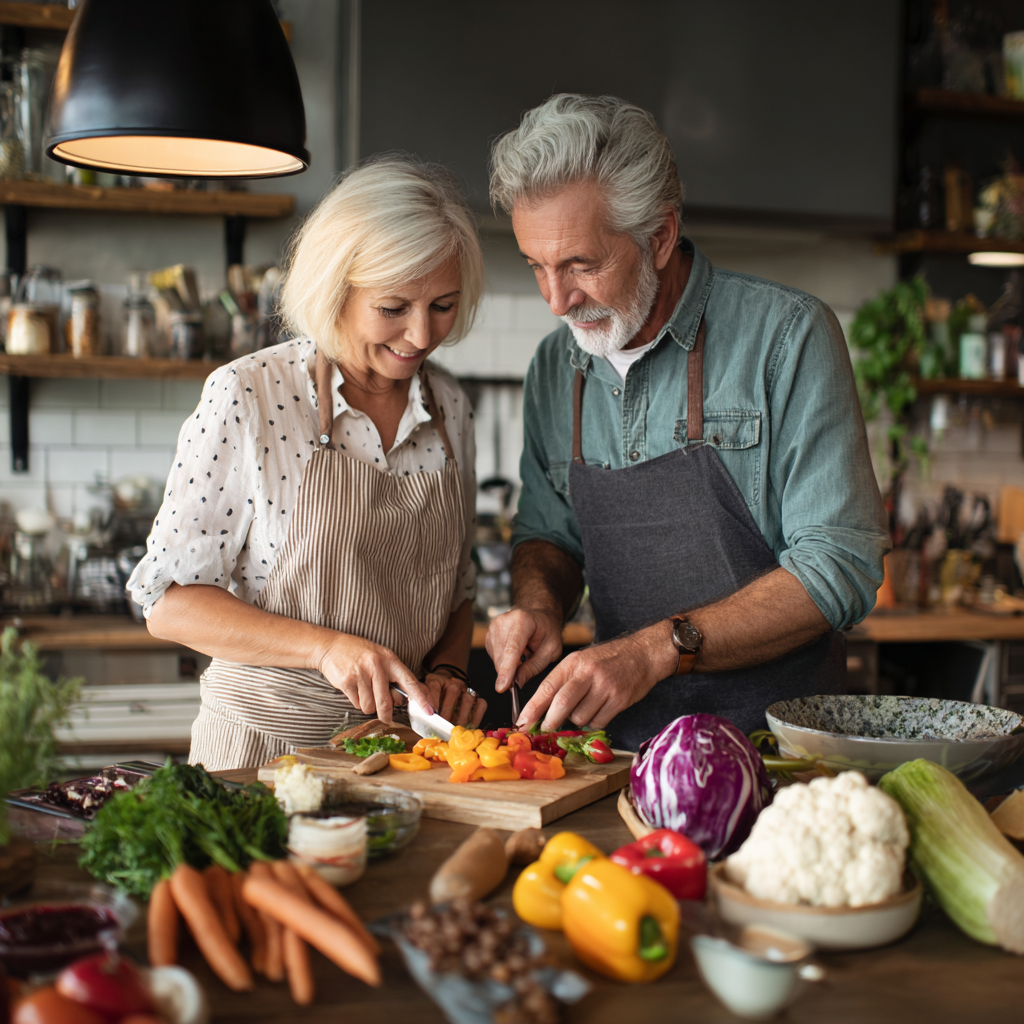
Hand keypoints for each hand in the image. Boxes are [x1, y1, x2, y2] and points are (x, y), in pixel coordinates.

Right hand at [316, 633, 431, 723]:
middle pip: (386, 702)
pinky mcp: (347, 681)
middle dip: (386, 714)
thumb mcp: (382, 658)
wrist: (332, 646)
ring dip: (367, 705)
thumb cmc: (361, 654)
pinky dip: (356, 701)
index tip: (430, 711)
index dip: (420, 698)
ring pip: (370, 706)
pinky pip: (357, 703)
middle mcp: (376, 666)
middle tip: (386, 717)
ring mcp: (361, 673)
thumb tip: (411, 697)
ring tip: (363, 690)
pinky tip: (354, 688)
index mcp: (390, 659)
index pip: (409, 681)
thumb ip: (395, 676)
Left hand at [423, 670, 486, 726]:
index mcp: (436, 679)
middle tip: (443, 727)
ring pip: (467, 699)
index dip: (433, 700)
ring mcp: (466, 688)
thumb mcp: (423, 694)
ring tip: (455, 730)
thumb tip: (418, 716)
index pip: (434, 686)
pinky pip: (481, 705)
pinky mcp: (477, 696)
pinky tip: (469, 727)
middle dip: (447, 712)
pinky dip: (476, 717)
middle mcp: (453, 681)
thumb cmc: (432, 695)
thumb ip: (419, 702)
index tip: (430, 714)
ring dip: (461, 716)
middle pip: (453, 692)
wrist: (448, 682)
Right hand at [486, 607, 562, 694]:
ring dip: (509, 666)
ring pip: (496, 659)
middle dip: (510, 672)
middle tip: (525, 673)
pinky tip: (516, 654)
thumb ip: (534, 667)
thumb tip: (516, 683)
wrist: (539, 617)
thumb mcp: (551, 650)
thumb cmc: (548, 631)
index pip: (512, 649)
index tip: (502, 687)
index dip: (507, 669)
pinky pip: (494, 657)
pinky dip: (504, 661)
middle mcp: (504, 621)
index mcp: (523, 620)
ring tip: (524, 655)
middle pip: (502, 657)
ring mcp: (494, 627)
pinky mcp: (489, 634)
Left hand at [516, 622, 673, 731]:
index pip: (547, 687)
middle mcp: (588, 673)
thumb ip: (563, 681)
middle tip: (544, 729)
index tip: (521, 722)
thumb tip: (541, 709)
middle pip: (561, 704)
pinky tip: (597, 711)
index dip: (532, 708)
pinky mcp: (619, 700)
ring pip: (579, 717)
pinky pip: (598, 722)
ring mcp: (605, 687)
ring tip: (583, 709)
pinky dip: (593, 722)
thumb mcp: (581, 661)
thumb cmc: (607, 659)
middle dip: (549, 722)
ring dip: (575, 721)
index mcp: (574, 662)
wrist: (643, 653)